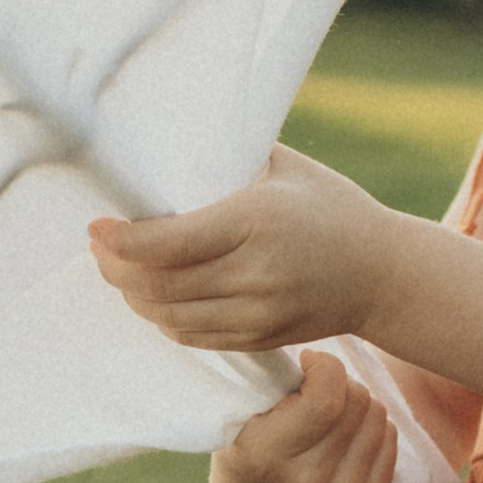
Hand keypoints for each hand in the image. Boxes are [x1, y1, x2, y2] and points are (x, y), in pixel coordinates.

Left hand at [90, 149, 401, 354]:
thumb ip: (228, 156)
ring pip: (169, 317)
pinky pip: (194, 336)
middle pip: (158, 285)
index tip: (97, 226)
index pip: (167, 244)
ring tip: (122, 271)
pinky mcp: (260, 339)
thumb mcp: (286, 166)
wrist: (384, 275)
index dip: (120, 241)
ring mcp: (259, 313)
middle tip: (99, 247)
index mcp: (257, 221)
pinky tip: (156, 296)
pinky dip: (165, 318)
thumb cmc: (332, 208)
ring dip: (135, 296)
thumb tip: (167, 143)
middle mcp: (256, 274)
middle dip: (115, 269)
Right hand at [209, 349, 394, 482]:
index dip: (325, 366)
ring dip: (358, 403)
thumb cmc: (246, 449)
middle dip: (340, 383)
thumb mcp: (238, 417)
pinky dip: (372, 426)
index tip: (309, 363)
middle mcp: (309, 481)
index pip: (327, 397)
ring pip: (378, 416)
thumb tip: (315, 345)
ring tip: (331, 411)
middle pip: (357, 401)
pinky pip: (390, 439)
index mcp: (268, 455)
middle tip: (317, 389)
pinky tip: (346, 432)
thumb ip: (269, 383)